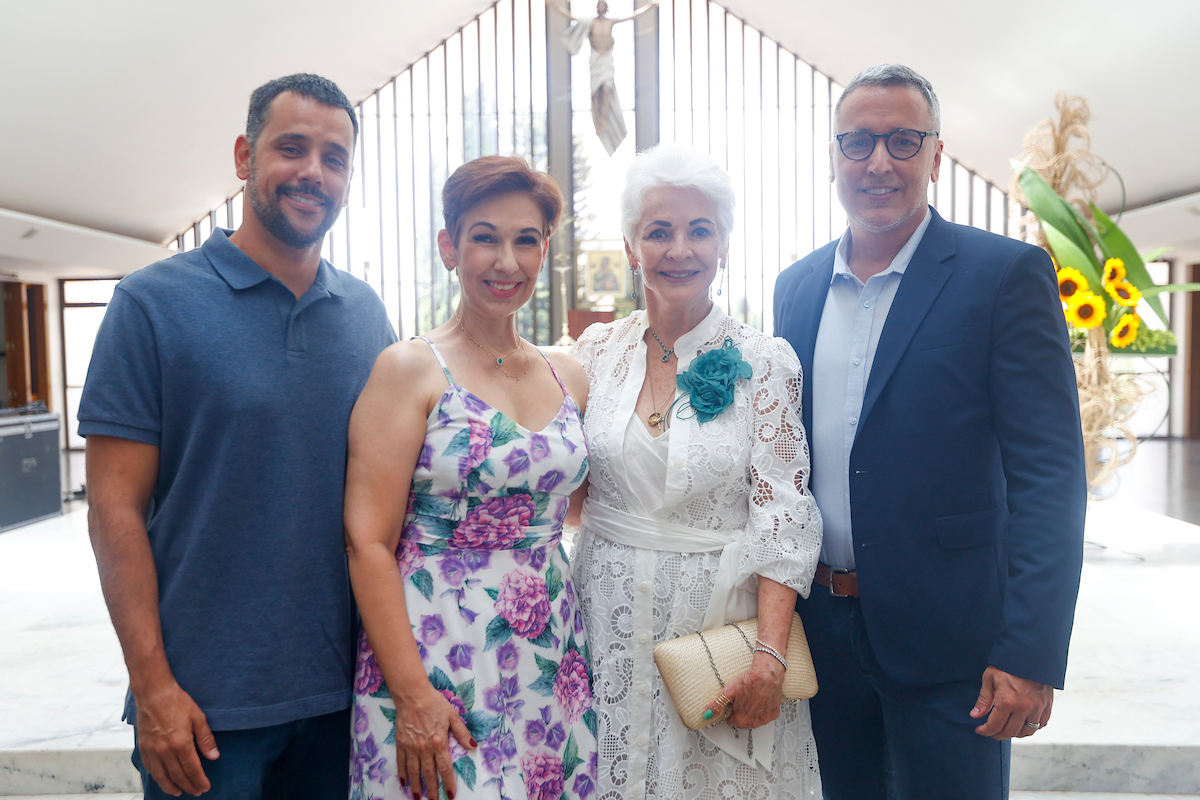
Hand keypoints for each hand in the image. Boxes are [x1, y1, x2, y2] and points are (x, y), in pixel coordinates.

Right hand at [134, 681, 218, 796]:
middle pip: (177, 776)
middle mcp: (165, 751)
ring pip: (161, 776)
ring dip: (171, 787)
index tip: (205, 787)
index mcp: (180, 743)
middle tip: (196, 792)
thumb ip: (206, 739)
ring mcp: (152, 750)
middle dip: (188, 786)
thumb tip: (213, 756)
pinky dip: (157, 777)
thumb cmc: (177, 702)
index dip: (199, 780)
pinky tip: (163, 779)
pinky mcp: (143, 747)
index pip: (192, 769)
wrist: (154, 693)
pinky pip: (150, 768)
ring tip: (179, 792)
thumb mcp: (198, 717)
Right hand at [394, 683, 476, 798]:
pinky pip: (401, 762)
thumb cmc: (434, 703)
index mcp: (439, 742)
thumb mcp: (453, 715)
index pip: (445, 768)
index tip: (450, 794)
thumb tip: (473, 746)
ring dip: (416, 785)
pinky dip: (402, 773)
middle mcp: (424, 748)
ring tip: (417, 797)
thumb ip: (462, 733)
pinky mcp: (401, 743)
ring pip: (414, 771)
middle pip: (429, 774)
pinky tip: (403, 782)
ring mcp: (411, 747)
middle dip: (432, 790)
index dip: (448, 783)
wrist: (413, 694)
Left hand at [703, 654, 784, 729]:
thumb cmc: (750, 680)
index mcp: (742, 719)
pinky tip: (761, 700)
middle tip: (742, 700)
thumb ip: (717, 705)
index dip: (731, 712)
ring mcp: (765, 719)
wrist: (768, 673)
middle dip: (741, 713)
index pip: (732, 722)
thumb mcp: (729, 691)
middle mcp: (754, 722)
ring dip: (752, 713)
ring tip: (752, 699)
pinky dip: (763, 711)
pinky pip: (765, 716)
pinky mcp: (774, 714)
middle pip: (743, 722)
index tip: (733, 704)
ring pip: (755, 721)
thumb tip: (707, 714)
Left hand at [970, 665, 1053, 739]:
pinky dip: (1032, 728)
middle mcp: (1024, 707)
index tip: (980, 730)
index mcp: (1008, 701)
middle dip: (998, 735)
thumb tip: (976, 715)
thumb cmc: (1007, 664)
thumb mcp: (990, 678)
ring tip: (1007, 729)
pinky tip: (1022, 723)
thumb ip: (984, 699)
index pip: (995, 725)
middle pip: (1011, 732)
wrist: (1030, 654)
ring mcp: (1038, 707)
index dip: (986, 731)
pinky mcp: (1047, 705)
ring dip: (1015, 733)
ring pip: (1027, 731)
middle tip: (992, 732)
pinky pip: (1041, 724)